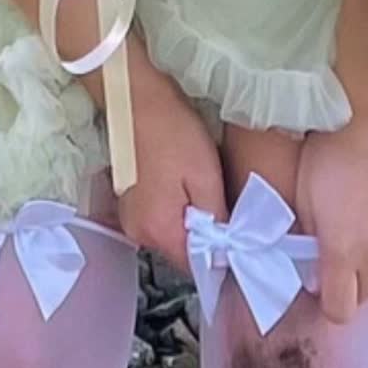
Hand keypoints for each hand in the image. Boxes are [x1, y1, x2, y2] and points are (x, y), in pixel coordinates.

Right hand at [116, 71, 227, 277]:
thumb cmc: (174, 133)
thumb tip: (226, 252)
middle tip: (223, 206)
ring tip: (204, 191)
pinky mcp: (128, 202)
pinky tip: (184, 185)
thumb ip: (216, 220)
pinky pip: (158, 219)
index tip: (239, 240)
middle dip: (206, 239)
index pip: (197, 268)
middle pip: (182, 253)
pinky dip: (175, 210)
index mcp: (159, 231)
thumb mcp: (206, 176)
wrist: (136, 99)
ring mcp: (130, 218)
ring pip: (171, 235)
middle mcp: (139, 233)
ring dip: (190, 223)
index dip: (221, 258)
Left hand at [292, 116, 367, 324]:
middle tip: (332, 266)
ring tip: (356, 254)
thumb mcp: (303, 200)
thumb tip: (311, 268)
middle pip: (364, 297)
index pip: (340, 309)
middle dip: (346, 290)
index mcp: (341, 251)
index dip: (327, 305)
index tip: (317, 286)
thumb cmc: (327, 154)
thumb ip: (307, 241)